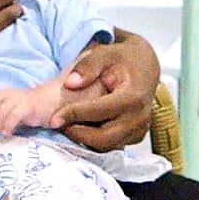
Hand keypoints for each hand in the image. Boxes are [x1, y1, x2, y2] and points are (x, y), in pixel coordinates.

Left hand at [0, 84, 57, 135]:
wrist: (49, 102)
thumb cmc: (27, 110)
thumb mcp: (7, 116)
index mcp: (0, 95)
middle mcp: (6, 94)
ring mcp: (17, 99)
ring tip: (3, 131)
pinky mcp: (27, 106)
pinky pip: (12, 116)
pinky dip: (8, 126)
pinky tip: (9, 132)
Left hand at [53, 33, 160, 151]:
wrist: (145, 66)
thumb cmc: (122, 59)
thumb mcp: (104, 54)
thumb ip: (87, 66)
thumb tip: (70, 83)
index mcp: (133, 97)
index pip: (100, 112)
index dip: (74, 116)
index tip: (53, 119)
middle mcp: (139, 117)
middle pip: (103, 138)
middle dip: (77, 134)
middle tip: (58, 125)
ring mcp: (139, 129)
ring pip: (106, 145)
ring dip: (84, 139)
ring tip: (67, 125)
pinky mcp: (136, 136)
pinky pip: (112, 145)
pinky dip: (94, 140)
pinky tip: (82, 127)